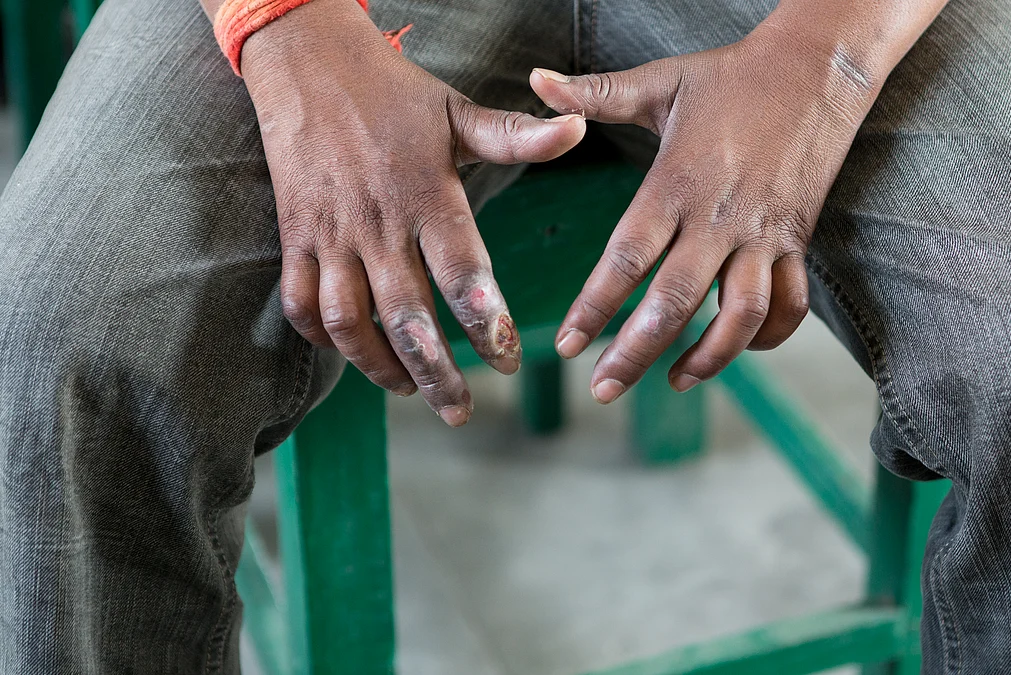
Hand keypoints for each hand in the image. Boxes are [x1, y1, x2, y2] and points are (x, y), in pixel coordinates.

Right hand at [241, 0, 584, 425]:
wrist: (307, 61)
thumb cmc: (394, 93)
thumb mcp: (459, 112)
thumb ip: (517, 136)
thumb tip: (579, 131)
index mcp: (426, 194)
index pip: (462, 274)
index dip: (486, 325)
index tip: (508, 363)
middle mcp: (377, 222)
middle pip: (406, 317)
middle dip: (436, 373)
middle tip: (462, 412)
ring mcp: (330, 234)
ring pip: (349, 322)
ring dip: (380, 368)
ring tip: (412, 393)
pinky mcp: (295, 236)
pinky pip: (299, 303)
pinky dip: (322, 340)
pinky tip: (353, 356)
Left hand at [530, 24, 885, 402]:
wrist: (818, 67)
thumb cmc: (730, 76)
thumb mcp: (660, 82)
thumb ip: (595, 93)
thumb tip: (536, 80)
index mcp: (677, 182)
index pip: (627, 257)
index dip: (594, 307)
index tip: (567, 345)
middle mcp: (720, 217)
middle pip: (675, 302)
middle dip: (635, 353)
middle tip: (603, 390)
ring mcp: (764, 234)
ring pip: (740, 315)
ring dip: (708, 358)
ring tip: (674, 381)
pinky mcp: (797, 240)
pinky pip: (790, 302)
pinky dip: (769, 336)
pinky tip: (739, 350)